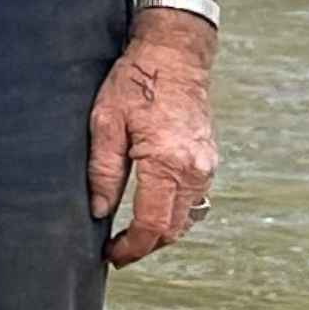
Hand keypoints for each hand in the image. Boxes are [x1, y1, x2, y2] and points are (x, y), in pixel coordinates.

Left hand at [89, 18, 218, 268]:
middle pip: (172, 229)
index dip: (131, 248)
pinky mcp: (209, 161)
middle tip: (117, 250)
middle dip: (145, 245)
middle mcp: (194, 171)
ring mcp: (206, 167)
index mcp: (167, 163)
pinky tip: (152, 208)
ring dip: (160, 232)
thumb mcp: (106, 121)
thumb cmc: (136, 81)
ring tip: (131, 234)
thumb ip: (103, 170)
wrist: (174, 54)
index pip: (152, 225)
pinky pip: (194, 200)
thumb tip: (99, 211)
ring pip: (186, 219)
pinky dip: (174, 212)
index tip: (111, 255)